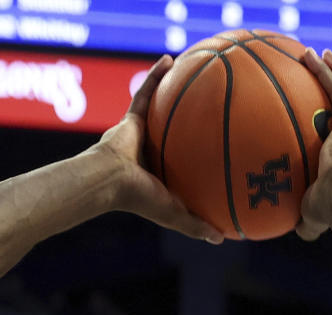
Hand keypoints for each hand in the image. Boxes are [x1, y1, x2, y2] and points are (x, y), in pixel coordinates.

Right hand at [95, 57, 223, 243]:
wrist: (109, 180)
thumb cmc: (139, 199)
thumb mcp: (173, 215)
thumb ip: (196, 226)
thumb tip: (222, 239)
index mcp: (159, 176)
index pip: (180, 167)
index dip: (194, 161)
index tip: (214, 154)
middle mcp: (150, 153)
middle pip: (172, 134)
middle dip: (186, 124)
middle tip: (207, 112)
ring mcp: (140, 134)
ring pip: (160, 110)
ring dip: (172, 92)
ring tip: (192, 75)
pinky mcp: (131, 118)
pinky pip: (145, 92)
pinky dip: (156, 75)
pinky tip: (170, 58)